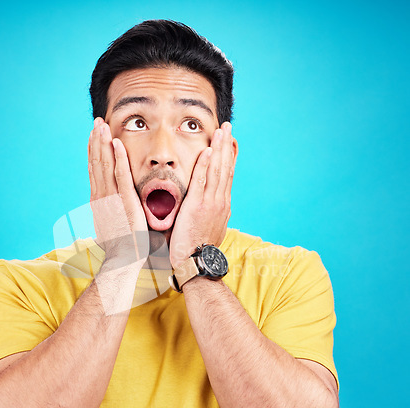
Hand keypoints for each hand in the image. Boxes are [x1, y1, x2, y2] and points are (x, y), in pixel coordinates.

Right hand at [88, 118, 148, 264]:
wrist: (122, 259)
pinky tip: (117, 143)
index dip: (94, 152)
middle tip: (96, 123)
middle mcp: (101, 196)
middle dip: (96, 141)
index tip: (94, 137)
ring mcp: (111, 198)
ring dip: (103, 143)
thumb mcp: (110, 225)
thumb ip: (109, 213)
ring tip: (102, 126)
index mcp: (98, 201)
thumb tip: (107, 210)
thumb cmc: (120, 246)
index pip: (95, 171)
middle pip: (96, 163)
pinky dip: (118, 158)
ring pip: (105, 165)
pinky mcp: (124, 201)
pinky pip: (121, 175)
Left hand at [169, 122, 236, 268]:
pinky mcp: (198, 206)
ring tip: (222, 130)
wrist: (196, 262)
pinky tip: (208, 150)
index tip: (229, 142)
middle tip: (228, 127)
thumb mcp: (209, 228)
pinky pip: (202, 180)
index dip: (229, 157)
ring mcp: (211, 203)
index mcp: (222, 205)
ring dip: (220, 148)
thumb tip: (209, 209)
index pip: (227, 175)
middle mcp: (220, 201)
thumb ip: (209, 214)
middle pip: (226, 168)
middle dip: (227, 146)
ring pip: (217, 170)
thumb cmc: (198, 248)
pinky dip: (206, 164)